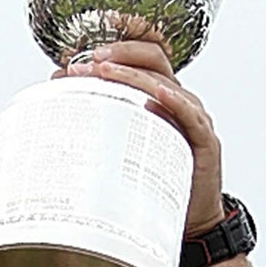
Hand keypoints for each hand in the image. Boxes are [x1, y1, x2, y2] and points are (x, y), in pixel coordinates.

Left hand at [62, 41, 225, 234]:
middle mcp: (179, 100)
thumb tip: (61, 101)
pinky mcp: (204, 141)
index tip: (81, 55)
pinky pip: (190, 115)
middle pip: (154, 60)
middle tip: (89, 61)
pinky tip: (156, 94)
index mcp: (160, 97)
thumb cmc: (157, 183)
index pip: (142, 57)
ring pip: (167, 83)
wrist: (189, 218)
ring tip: (106, 71)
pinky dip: (173, 101)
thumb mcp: (123, 147)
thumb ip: (100, 121)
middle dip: (120, 54)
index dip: (116, 48)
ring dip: (134, 74)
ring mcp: (193, 118)